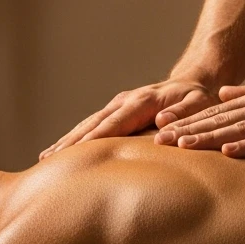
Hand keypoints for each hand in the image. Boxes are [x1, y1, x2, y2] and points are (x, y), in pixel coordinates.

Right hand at [40, 78, 221, 158]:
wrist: (191, 82)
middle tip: (49, 161)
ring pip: (87, 125)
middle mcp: (123, 102)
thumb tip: (162, 121)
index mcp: (141, 101)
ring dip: (66, 141)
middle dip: (71, 142)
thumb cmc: (197, 98)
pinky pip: (91, 127)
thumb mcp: (199, 104)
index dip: (95, 138)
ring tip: (45, 159)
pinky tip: (57, 152)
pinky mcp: (114, 113)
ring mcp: (116, 107)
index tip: (77, 152)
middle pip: (93, 124)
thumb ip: (184, 114)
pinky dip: (73, 139)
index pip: (115, 123)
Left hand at [153, 76, 244, 157]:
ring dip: (210, 138)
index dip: (190, 120)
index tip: (162, 129)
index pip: (221, 111)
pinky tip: (229, 153)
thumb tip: (224, 93)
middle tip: (157, 141)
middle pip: (222, 119)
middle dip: (189, 130)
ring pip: (241, 129)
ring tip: (182, 147)